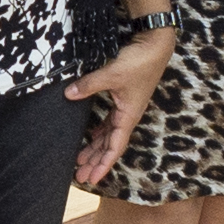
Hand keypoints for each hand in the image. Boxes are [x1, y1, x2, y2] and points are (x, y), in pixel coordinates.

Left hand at [65, 25, 175, 188]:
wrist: (155, 44)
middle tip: (79, 175)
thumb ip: (89, 85)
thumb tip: (69, 94)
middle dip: (95, 161)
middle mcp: (127, 115)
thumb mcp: (112, 74)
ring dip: (95, 147)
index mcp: (128, 116)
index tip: (91, 178)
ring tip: (80, 160)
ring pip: (109, 134)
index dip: (103, 164)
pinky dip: (99, 131)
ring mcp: (126, 107)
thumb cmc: (140, 61)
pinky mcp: (123, 98)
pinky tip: (90, 136)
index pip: (114, 147)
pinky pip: (109, 121)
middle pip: (109, 145)